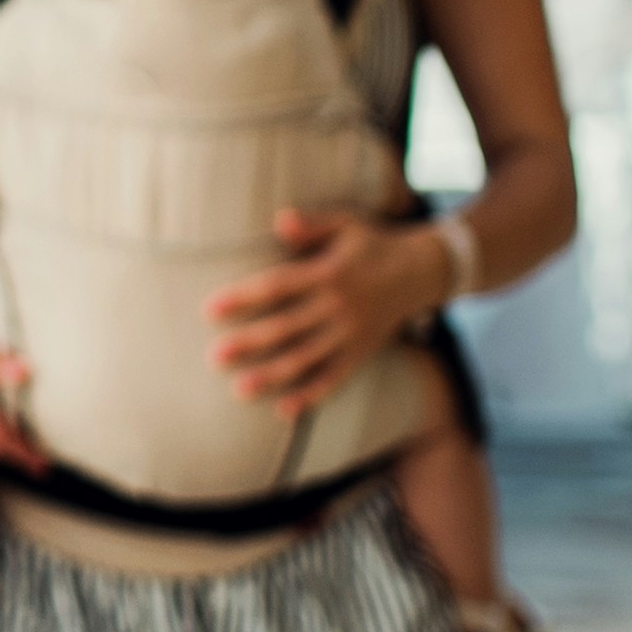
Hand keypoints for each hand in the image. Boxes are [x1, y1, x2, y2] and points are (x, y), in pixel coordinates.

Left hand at [204, 207, 450, 414]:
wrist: (421, 272)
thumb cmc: (371, 243)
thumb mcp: (346, 223)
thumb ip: (313, 224)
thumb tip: (281, 220)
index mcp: (328, 273)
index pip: (278, 287)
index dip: (244, 298)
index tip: (210, 310)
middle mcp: (339, 307)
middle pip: (287, 328)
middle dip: (249, 343)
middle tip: (214, 357)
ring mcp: (351, 334)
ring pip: (307, 359)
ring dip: (273, 376)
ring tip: (239, 390)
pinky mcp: (361, 352)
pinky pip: (334, 378)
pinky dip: (311, 396)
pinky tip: (284, 410)